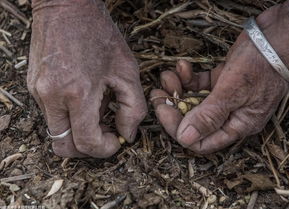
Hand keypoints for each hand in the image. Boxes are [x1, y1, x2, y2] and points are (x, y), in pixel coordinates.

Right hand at [27, 0, 146, 157]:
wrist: (66, 7)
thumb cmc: (100, 34)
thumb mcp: (127, 70)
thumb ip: (134, 108)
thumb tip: (127, 135)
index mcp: (78, 92)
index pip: (86, 143)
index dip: (105, 149)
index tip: (117, 140)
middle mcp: (51, 96)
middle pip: (64, 147)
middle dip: (87, 149)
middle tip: (106, 133)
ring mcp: (38, 92)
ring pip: (57, 132)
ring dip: (78, 132)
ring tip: (97, 110)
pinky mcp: (34, 87)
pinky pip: (52, 115)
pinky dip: (70, 117)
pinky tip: (84, 98)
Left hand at [151, 0, 288, 153]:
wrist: (280, 34)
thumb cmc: (263, 63)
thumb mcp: (234, 91)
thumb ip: (209, 116)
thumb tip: (185, 138)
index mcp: (238, 125)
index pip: (201, 141)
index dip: (178, 129)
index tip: (163, 110)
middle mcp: (230, 115)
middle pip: (193, 121)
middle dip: (173, 107)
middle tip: (157, 94)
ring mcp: (225, 97)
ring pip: (193, 102)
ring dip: (177, 89)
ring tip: (169, 75)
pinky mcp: (221, 80)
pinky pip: (198, 85)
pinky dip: (187, 78)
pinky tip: (182, 66)